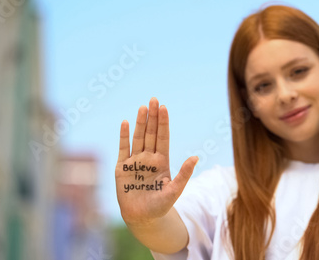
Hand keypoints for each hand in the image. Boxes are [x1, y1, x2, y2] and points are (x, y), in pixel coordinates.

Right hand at [115, 97, 198, 226]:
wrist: (142, 218)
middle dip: (152, 117)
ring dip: (140, 123)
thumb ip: (184, 174)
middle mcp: (149, 158)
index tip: (164, 108)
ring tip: (142, 107)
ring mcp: (135, 161)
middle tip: (154, 99)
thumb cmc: (160, 206)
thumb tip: (196, 157)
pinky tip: (125, 123)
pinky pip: (123, 149)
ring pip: (138, 138)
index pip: (163, 137)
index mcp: (162, 161)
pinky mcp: (122, 168)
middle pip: (151, 134)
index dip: (163, 123)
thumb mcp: (174, 190)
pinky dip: (124, 136)